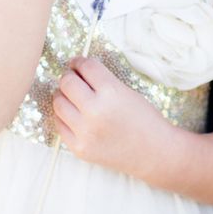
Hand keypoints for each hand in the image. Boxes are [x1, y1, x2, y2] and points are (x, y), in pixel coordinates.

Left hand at [52, 56, 171, 174]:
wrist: (154, 153)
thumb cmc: (144, 118)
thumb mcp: (126, 91)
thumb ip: (102, 81)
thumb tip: (77, 71)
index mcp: (111, 91)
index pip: (86, 67)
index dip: (79, 61)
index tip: (77, 62)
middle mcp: (95, 110)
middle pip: (67, 83)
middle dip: (68, 76)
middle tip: (72, 77)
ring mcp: (85, 132)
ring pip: (58, 103)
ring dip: (62, 95)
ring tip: (71, 96)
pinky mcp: (79, 148)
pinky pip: (59, 125)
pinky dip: (63, 115)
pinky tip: (71, 113)